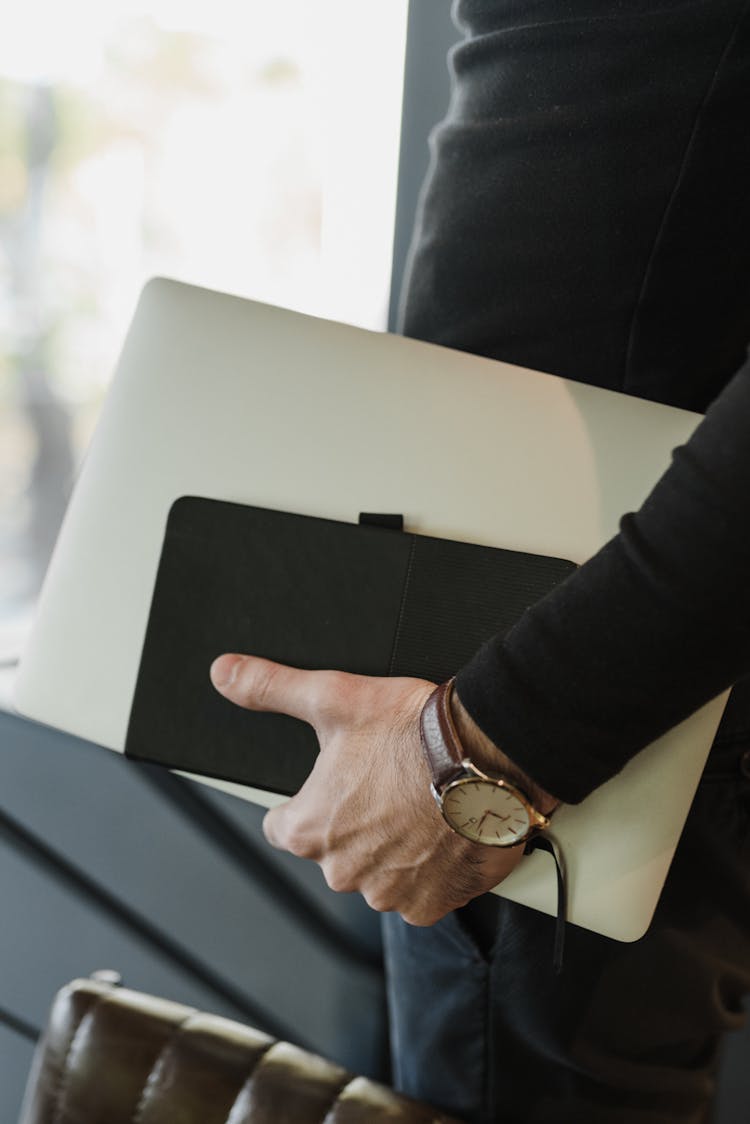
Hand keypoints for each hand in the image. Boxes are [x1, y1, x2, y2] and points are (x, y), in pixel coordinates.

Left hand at [209, 655, 525, 924]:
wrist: (487, 756)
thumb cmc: (413, 734)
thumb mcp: (332, 697)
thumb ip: (271, 687)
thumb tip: (227, 673)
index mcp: (309, 829)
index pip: (281, 826)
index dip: (302, 803)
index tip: (328, 787)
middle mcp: (343, 870)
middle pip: (335, 848)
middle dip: (356, 821)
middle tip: (384, 783)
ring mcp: (389, 892)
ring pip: (379, 870)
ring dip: (393, 846)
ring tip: (416, 803)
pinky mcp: (433, 902)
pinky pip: (421, 891)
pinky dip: (429, 868)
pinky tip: (440, 831)